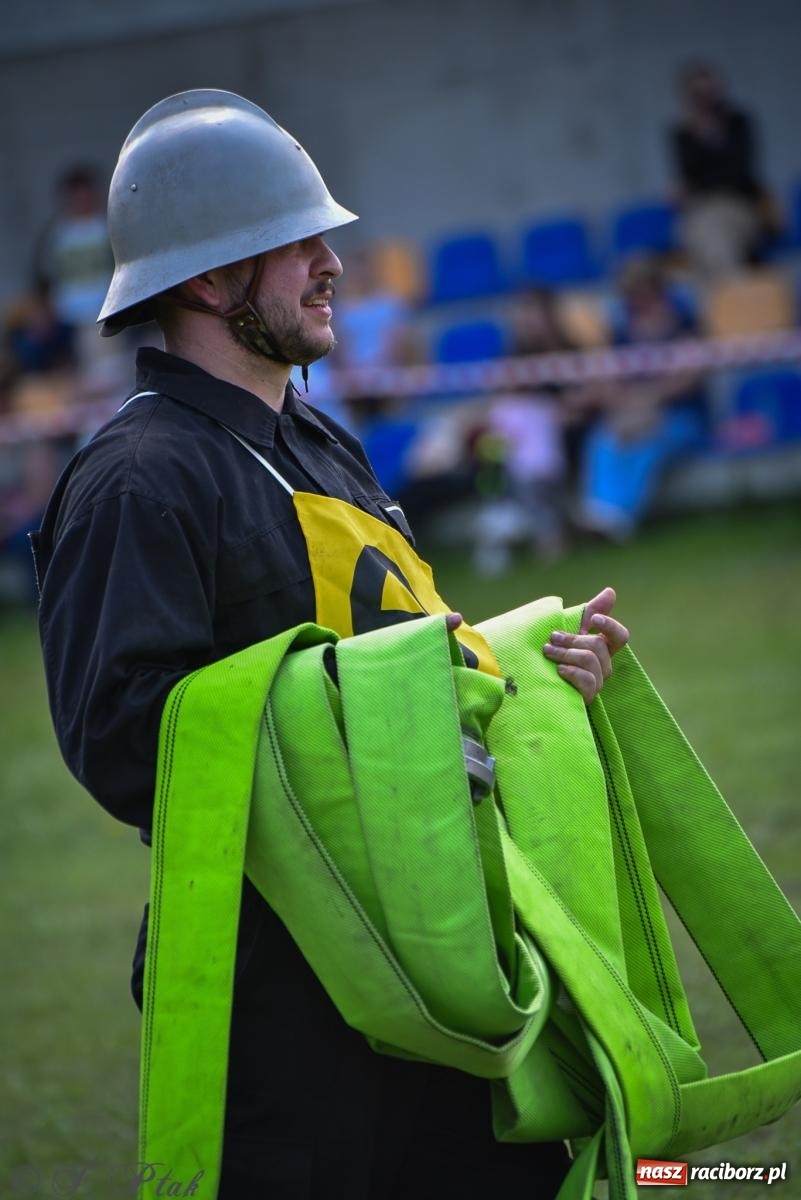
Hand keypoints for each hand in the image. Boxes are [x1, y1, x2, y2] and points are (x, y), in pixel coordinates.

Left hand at [543, 586, 628, 703]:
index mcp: (602, 648)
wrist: (534, 677)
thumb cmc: (554, 650)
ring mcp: (597, 683)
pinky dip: (572, 672)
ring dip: (566, 654)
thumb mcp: (570, 628)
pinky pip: (588, 681)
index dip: (610, 626)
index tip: (593, 618)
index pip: (620, 636)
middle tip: (552, 637)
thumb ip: (590, 611)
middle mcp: (604, 666)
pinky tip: (558, 670)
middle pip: (599, 646)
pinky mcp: (587, 697)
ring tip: (548, 652)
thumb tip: (611, 591)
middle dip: (572, 639)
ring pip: (591, 661)